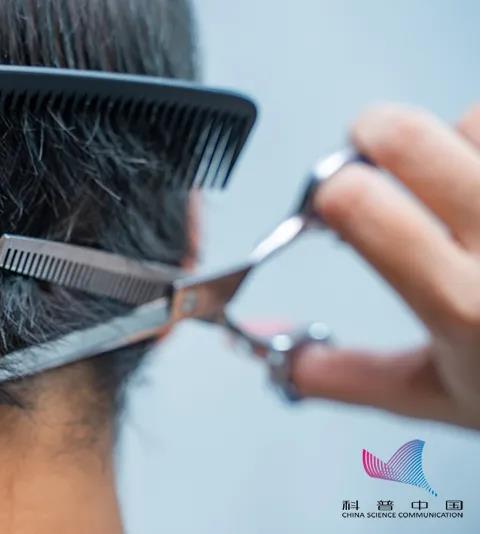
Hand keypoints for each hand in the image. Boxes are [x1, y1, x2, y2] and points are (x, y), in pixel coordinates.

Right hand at [292, 103, 479, 429]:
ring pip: (472, 117)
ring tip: (461, 184)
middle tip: (374, 160)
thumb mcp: (434, 395)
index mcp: (462, 306)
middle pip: (404, 134)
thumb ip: (342, 375)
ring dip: (451, 140)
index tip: (332, 206)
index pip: (360, 205)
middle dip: (371, 136)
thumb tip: (278, 354)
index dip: (328, 191)